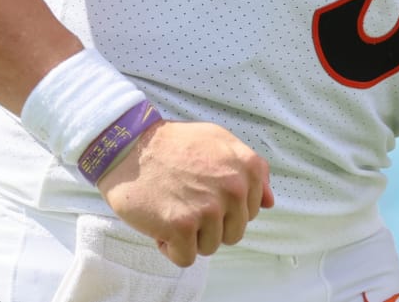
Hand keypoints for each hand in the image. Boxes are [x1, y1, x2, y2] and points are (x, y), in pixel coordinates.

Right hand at [95, 120, 273, 266]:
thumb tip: (269, 202)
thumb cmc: (173, 144)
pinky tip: (161, 223)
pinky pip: (186, 258)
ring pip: (210, 247)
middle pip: (233, 233)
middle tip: (187, 201)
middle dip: (210, 225)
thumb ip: (250, 171)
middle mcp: (234, 188)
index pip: (252, 211)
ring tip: (174, 208)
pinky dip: (170, 248)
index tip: (205, 193)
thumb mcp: (219, 141)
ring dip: (190, 237)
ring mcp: (209, 208)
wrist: (129, 147)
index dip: (226, 207)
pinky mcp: (182, 226)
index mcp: (248, 167)